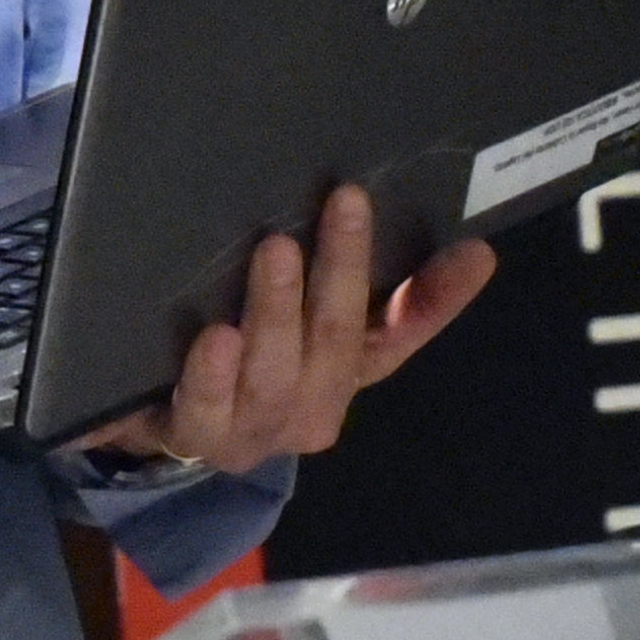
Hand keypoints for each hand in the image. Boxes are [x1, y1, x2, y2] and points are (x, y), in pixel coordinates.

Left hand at [77, 187, 495, 478]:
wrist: (165, 423)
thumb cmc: (245, 354)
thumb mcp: (303, 316)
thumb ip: (370, 285)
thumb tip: (469, 246)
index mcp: (347, 372)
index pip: (404, 331)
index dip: (440, 296)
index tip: (474, 250)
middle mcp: (312, 409)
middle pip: (335, 340)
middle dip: (342, 269)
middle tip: (344, 203)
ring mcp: (254, 430)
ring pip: (275, 374)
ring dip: (277, 311)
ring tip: (276, 251)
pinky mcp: (195, 436)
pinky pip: (207, 408)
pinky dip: (213, 374)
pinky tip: (215, 337)